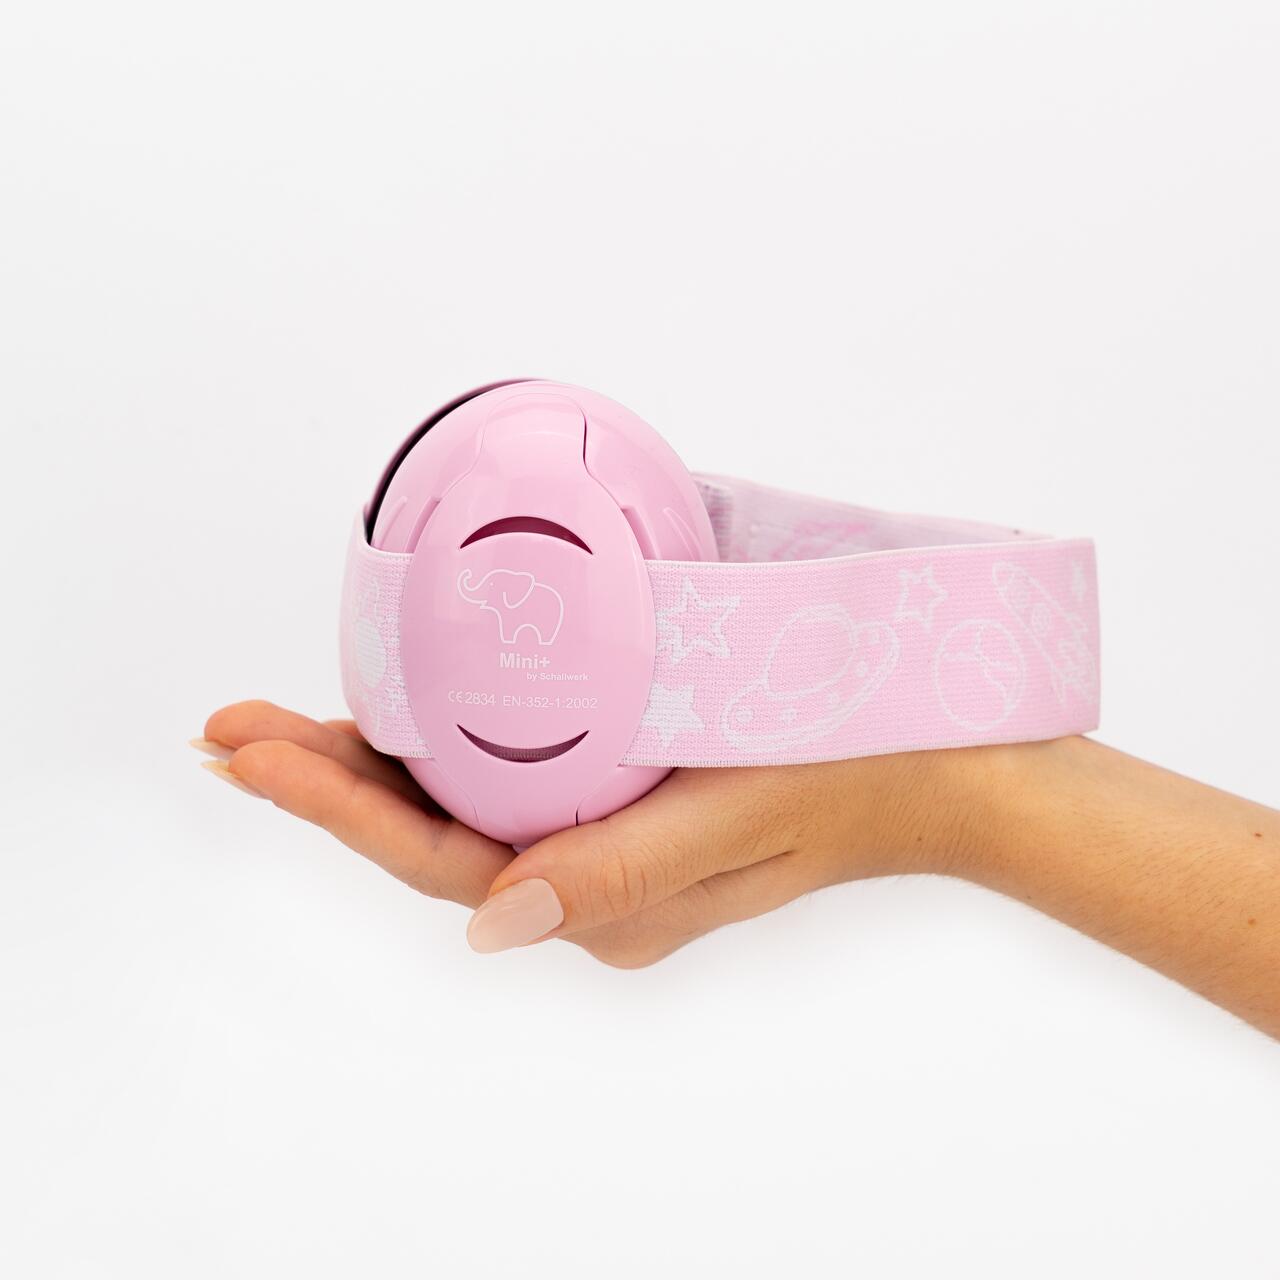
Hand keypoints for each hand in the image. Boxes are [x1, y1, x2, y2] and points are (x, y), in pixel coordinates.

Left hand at [195, 700, 976, 966]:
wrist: (950, 766)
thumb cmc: (858, 775)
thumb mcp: (743, 819)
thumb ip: (623, 871)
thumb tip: (489, 921)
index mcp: (612, 900)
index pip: (441, 858)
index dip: (333, 806)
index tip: (248, 747)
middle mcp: (596, 879)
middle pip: (432, 833)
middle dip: (325, 781)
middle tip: (230, 727)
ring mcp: (612, 837)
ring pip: (465, 804)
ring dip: (375, 760)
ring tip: (283, 722)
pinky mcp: (632, 792)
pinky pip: (516, 773)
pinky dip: (450, 739)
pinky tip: (412, 706)